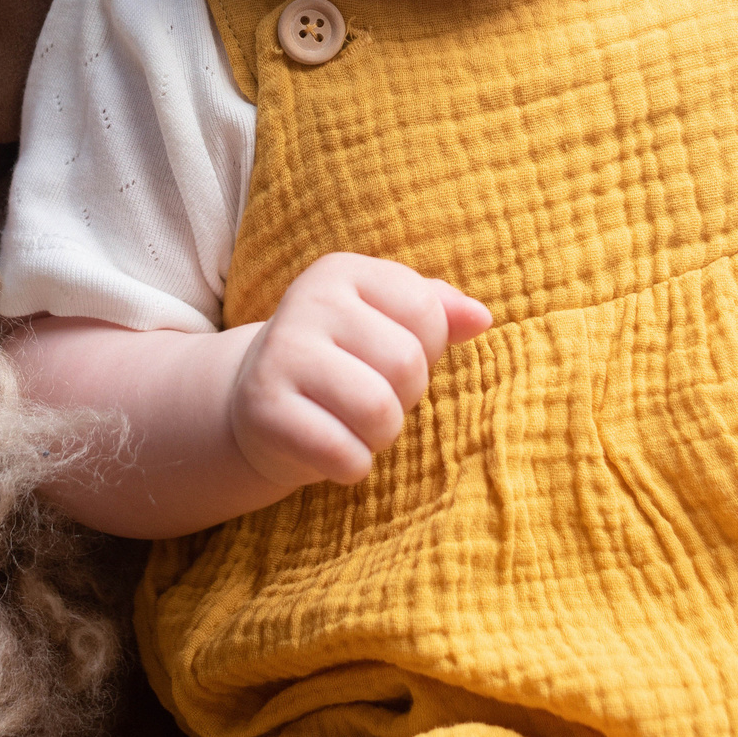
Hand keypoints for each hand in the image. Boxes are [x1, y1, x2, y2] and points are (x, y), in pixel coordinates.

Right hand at [228, 252, 490, 489]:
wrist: (256, 402)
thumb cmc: (341, 359)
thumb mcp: (385, 322)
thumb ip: (437, 311)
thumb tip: (482, 318)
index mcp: (343, 271)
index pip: (426, 311)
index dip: (427, 349)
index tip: (389, 357)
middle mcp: (307, 301)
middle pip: (406, 363)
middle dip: (404, 396)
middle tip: (370, 397)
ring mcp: (280, 354)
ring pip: (379, 410)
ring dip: (380, 435)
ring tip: (354, 424)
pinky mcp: (264, 409)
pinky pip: (343, 453)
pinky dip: (352, 466)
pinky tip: (330, 450)